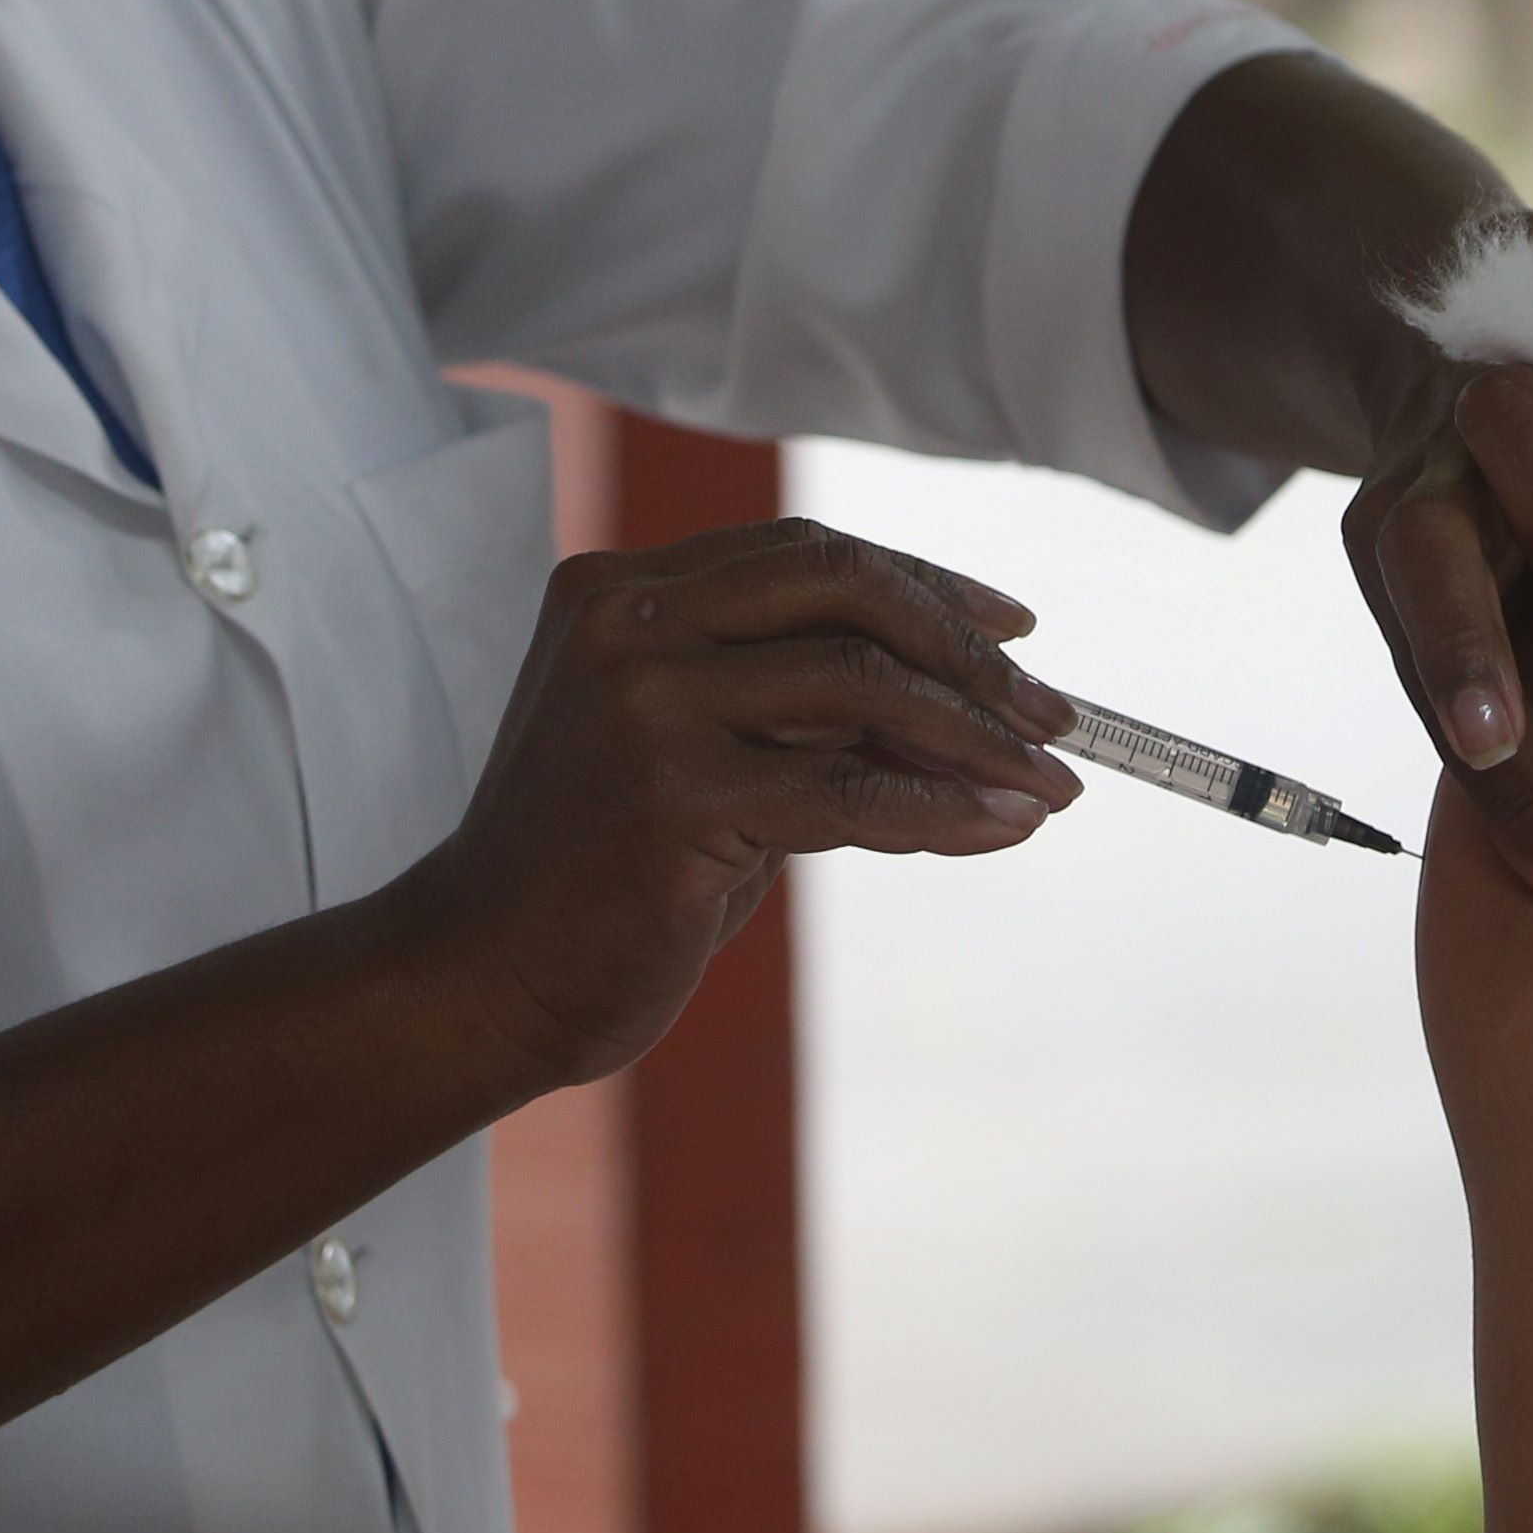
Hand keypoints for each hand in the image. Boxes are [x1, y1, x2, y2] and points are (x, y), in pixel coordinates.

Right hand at [395, 518, 1079, 1095]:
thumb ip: (795, 705)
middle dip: (967, 650)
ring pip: (862, 685)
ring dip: (978, 737)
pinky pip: (850, 792)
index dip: (924, 583)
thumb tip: (964, 696)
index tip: (1013, 629)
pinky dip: (944, 809)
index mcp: (619, 587)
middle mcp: (627, 623)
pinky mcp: (671, 797)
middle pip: (845, 588)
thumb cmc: (594, 875)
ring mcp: (643, 703)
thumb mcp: (694, 753)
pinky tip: (1000, 827)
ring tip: (1051, 785)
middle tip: (1054, 712)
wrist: (478, 980)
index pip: (809, 552)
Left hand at [1342, 215, 1532, 920]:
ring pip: (1495, 428)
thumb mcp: (1501, 592)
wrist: (1439, 300)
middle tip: (1493, 742)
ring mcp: (1493, 379)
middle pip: (1418, 556)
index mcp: (1406, 558)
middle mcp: (1437, 472)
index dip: (1504, 781)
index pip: (1436, 683)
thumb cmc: (1499, 498)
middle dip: (1458, 650)